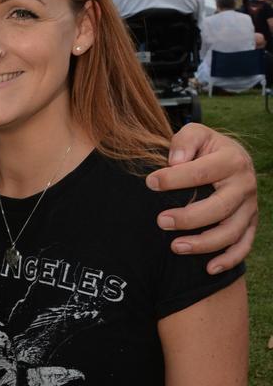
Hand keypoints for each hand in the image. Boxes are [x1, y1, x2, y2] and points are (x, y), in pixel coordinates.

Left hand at [145, 123, 256, 273]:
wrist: (233, 156)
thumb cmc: (206, 146)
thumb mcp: (195, 133)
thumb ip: (184, 142)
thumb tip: (174, 162)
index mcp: (231, 160)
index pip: (201, 172)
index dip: (174, 179)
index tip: (150, 183)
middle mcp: (245, 184)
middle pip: (219, 208)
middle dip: (188, 218)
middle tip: (160, 221)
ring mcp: (250, 207)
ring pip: (232, 232)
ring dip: (204, 243)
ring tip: (175, 246)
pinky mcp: (251, 223)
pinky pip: (244, 246)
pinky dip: (229, 260)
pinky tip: (208, 268)